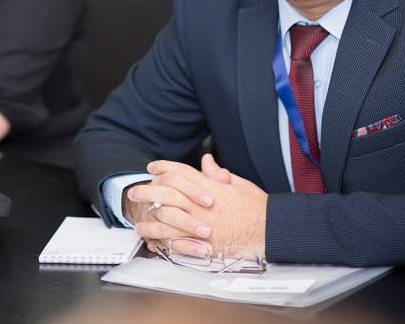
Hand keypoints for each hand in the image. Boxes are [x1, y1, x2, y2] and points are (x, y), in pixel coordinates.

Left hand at [132, 154, 266, 258]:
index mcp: (209, 186)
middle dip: (147, 190)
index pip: (180, 172)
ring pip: (165, 217)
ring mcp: (200, 223)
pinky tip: (152, 239)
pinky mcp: (201, 243)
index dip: (163, 167)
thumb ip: (219, 174)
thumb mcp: (239, 184)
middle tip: (134, 191)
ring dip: (149, 217)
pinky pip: (174, 240)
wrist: (269, 231)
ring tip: (138, 219)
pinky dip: (161, 239)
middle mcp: (201, 203)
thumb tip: (207, 162)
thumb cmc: (258, 209)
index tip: (152, 167)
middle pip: (166, 192)